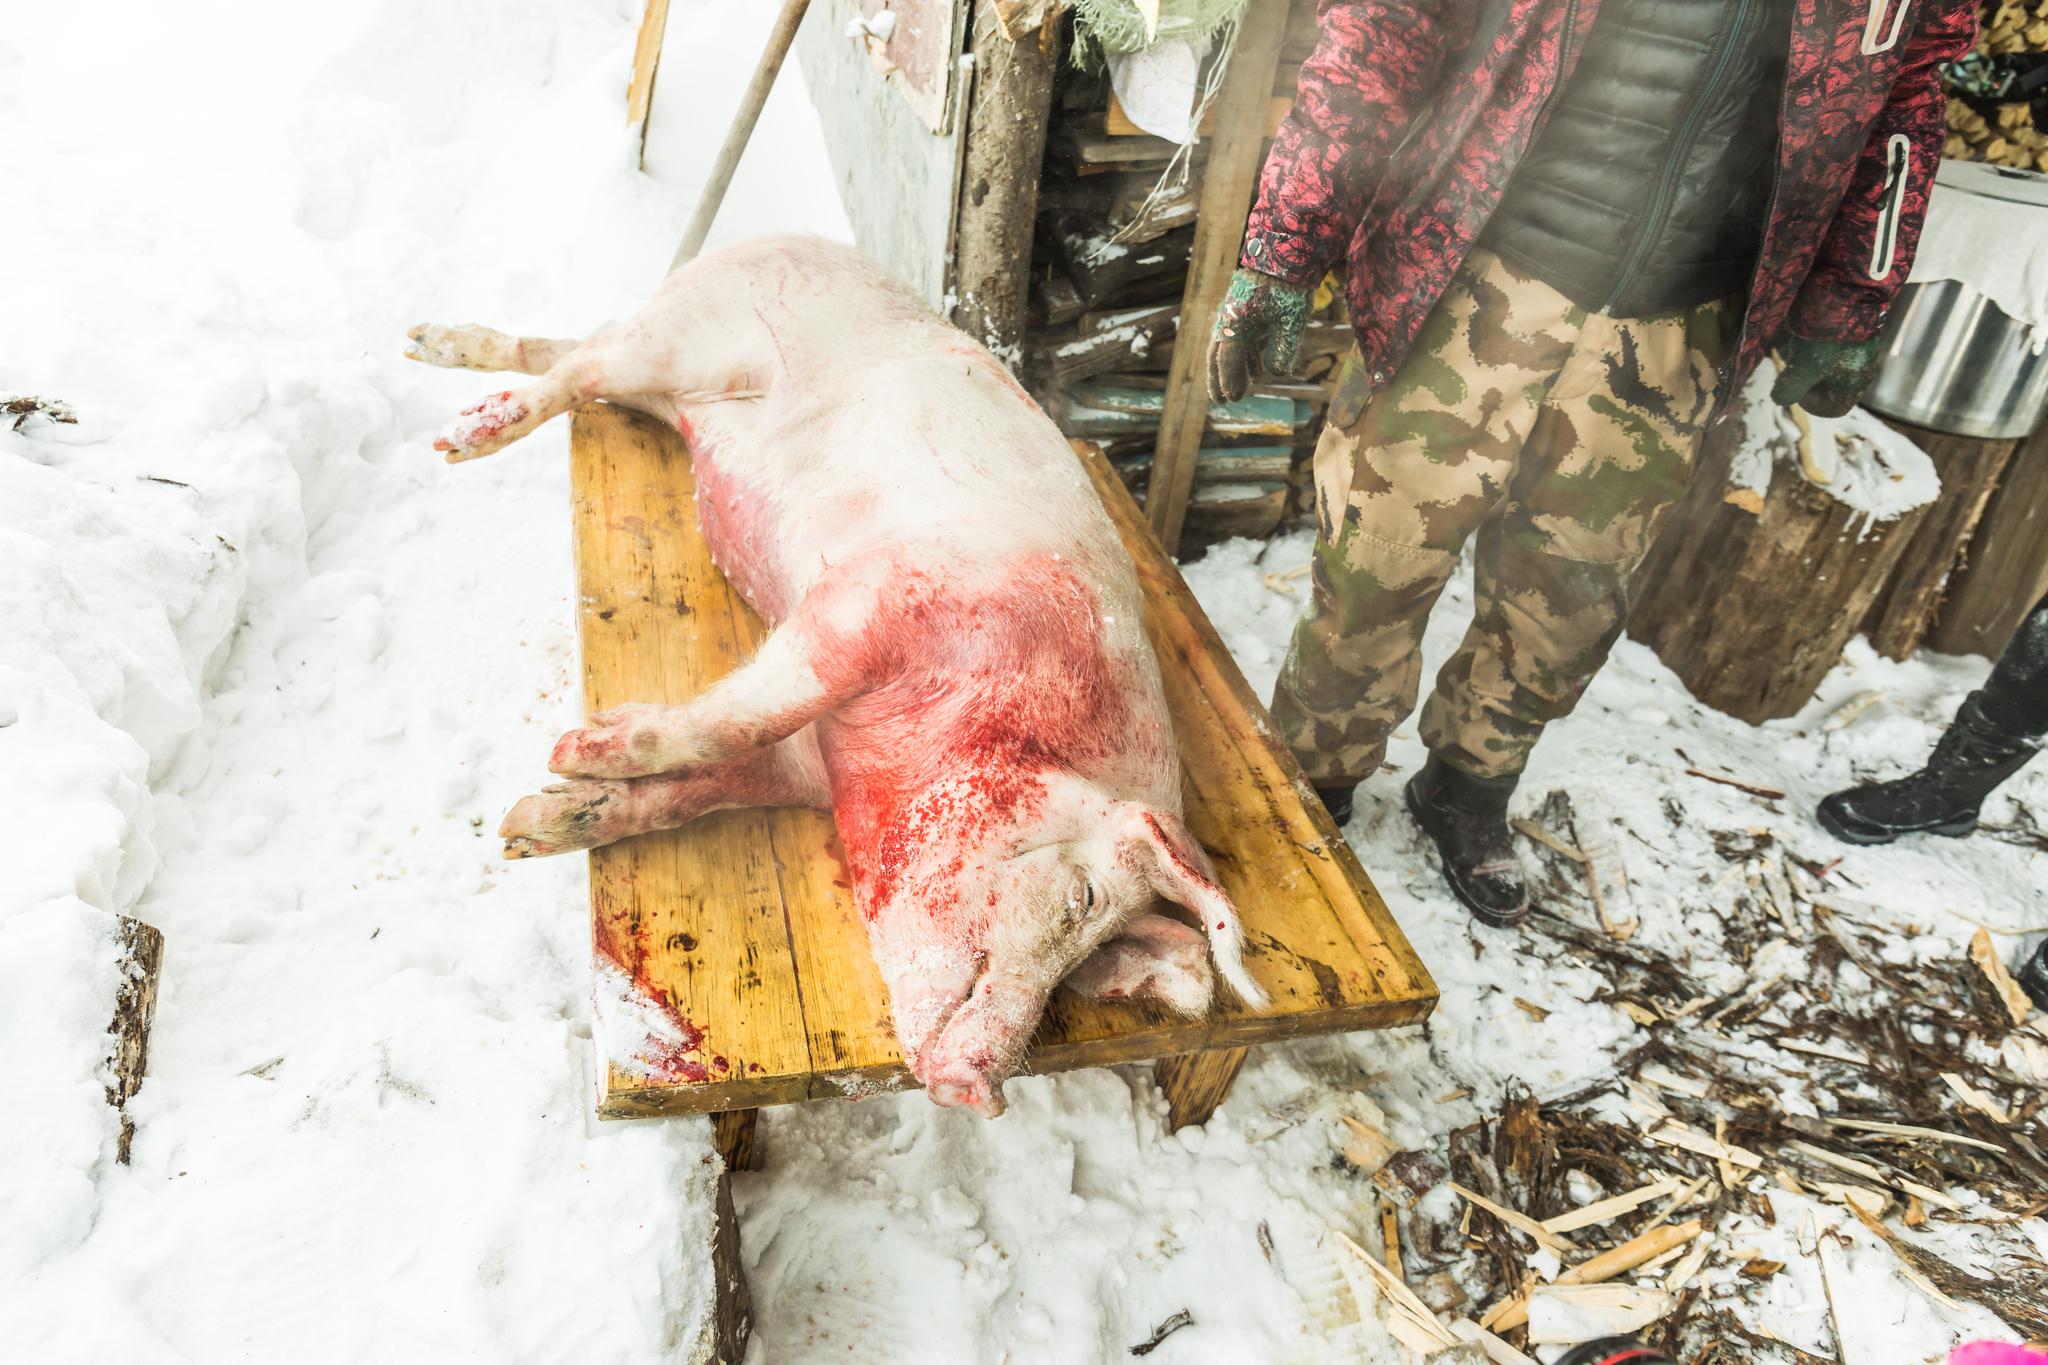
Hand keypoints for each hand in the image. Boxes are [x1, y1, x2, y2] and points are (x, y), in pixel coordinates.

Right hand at [1207, 268, 1311, 402]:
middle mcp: (1229, 320)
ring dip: (1235, 368)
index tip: (1231, 399)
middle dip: (1220, 379)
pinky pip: (1239, 337)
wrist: (1284, 253)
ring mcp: (1234, 313)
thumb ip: (1282, 350)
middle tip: (1220, 400)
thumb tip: (1276, 374)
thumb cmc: (1288, 288)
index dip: (1228, 381)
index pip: (1227, 360)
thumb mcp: (1290, 321)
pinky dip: (1245, 355)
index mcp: (1235, 325)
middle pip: (1218, 356)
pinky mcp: (1243, 309)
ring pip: (1228, 347)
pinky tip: (1259, 369)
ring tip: (1247, 386)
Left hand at [1771, 332, 1883, 417]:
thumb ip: (1790, 388)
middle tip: (1789, 368)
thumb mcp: (1803, 368)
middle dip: (1805, 378)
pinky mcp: (1852, 328)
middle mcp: (1861, 366)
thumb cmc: (1827, 338)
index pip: (1835, 408)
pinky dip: (1810, 343)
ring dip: (1805, 360)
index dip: (1812, 406)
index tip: (1796, 392)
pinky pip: (1829, 343)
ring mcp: (1859, 346)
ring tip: (1790, 347)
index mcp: (1854, 382)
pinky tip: (1796, 332)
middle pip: (1829, 384)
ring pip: (1827, 363)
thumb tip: (1779, 399)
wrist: (1848, 292)